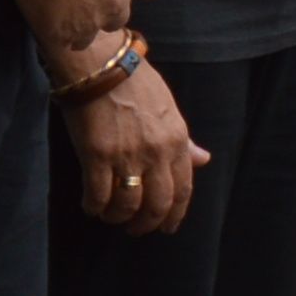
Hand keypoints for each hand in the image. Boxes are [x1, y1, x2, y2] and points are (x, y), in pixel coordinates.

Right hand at [11, 0, 160, 55]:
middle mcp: (116, 3)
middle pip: (121, 15)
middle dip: (107, 8)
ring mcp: (89, 22)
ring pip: (90, 34)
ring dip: (81, 24)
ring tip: (62, 10)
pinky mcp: (62, 33)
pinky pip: (64, 41)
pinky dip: (57, 33)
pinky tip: (45, 19)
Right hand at [59, 60, 203, 231]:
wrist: (101, 66)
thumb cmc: (136, 83)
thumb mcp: (169, 109)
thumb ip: (185, 141)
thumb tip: (204, 160)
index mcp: (176, 141)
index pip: (183, 189)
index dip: (175, 214)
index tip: (167, 227)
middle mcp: (155, 152)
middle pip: (157, 204)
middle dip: (147, 224)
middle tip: (136, 230)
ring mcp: (126, 155)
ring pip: (127, 204)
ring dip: (118, 217)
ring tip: (111, 217)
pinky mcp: (97, 155)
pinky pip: (98, 195)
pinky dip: (94, 207)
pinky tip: (91, 206)